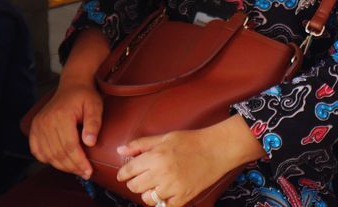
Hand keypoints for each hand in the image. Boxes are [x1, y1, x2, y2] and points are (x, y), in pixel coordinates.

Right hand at [28, 78, 103, 179]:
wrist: (72, 85)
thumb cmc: (85, 96)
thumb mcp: (95, 106)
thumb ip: (94, 123)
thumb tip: (90, 142)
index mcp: (61, 116)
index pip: (69, 146)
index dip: (79, 161)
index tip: (89, 171)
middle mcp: (46, 122)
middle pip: (58, 153)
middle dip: (72, 167)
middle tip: (85, 173)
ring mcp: (38, 125)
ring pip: (48, 154)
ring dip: (62, 166)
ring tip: (76, 170)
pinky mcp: (34, 128)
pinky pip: (37, 151)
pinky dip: (47, 159)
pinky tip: (59, 162)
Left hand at [115, 116, 263, 206]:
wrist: (217, 149)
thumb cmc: (191, 141)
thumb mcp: (164, 137)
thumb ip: (140, 144)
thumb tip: (120, 150)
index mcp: (155, 156)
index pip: (128, 171)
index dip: (124, 174)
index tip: (125, 175)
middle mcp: (162, 173)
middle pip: (135, 187)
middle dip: (135, 183)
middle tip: (144, 177)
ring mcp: (173, 187)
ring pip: (147, 199)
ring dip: (148, 193)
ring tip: (157, 185)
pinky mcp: (183, 197)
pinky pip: (164, 206)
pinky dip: (163, 201)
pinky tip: (168, 192)